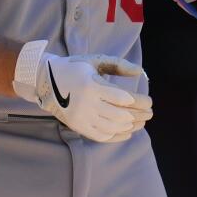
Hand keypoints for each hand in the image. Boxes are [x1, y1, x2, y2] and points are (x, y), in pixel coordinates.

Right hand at [13, 41, 152, 141]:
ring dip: (131, 127)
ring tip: (141, 123)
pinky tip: (127, 132)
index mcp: (93, 85)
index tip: (150, 101)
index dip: (141, 102)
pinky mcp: (78, 126)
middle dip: (140, 116)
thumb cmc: (76, 68)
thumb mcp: (96, 61)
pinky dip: (116, 136)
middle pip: (121, 115)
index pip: (125, 98)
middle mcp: (87, 104)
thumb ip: (119, 65)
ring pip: (113, 127)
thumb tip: (140, 73)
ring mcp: (82, 117)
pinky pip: (101, 136)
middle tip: (150, 113)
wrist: (46, 81)